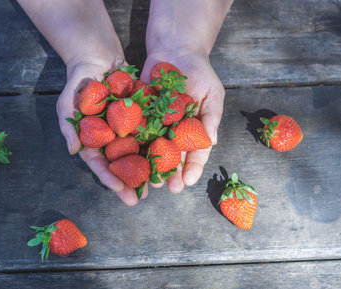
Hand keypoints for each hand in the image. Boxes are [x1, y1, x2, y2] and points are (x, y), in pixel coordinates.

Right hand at [57, 58, 147, 205]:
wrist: (98, 56)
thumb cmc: (78, 81)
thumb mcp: (68, 102)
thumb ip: (69, 126)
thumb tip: (74, 152)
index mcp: (92, 140)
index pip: (99, 163)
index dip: (108, 177)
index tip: (118, 190)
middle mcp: (110, 138)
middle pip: (120, 164)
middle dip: (129, 182)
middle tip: (139, 199)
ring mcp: (126, 128)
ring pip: (137, 152)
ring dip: (146, 168)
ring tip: (157, 184)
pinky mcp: (140, 116)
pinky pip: (150, 132)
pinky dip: (158, 144)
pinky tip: (170, 156)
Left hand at [140, 50, 224, 192]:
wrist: (175, 49)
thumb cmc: (199, 72)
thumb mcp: (212, 92)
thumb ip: (211, 117)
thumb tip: (211, 141)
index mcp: (193, 131)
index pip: (195, 154)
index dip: (192, 168)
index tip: (187, 182)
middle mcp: (174, 132)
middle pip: (172, 157)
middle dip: (169, 173)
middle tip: (167, 187)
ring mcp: (155, 125)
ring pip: (152, 150)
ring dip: (149, 166)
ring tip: (147, 180)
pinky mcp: (138, 114)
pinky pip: (135, 131)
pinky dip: (132, 144)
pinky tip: (127, 157)